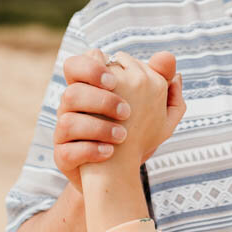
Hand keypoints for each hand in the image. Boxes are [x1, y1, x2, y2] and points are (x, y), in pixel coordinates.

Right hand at [53, 48, 177, 190]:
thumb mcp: (153, 109)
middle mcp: (72, 108)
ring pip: (67, 121)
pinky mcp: (63, 156)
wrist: (117, 174)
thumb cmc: (133, 134)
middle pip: (71, 92)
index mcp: (89, 89)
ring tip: (122, 136)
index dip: (92, 68)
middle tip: (126, 111)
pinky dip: (90, 150)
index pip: (78, 65)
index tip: (115, 80)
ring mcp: (65, 132)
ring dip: (98, 127)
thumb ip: (161, 81)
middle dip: (99, 99)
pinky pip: (68, 150)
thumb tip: (168, 57)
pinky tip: (110, 151)